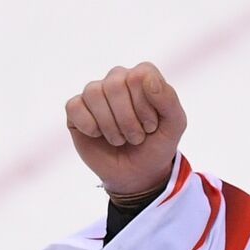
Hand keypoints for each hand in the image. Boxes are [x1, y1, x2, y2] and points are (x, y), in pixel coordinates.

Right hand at [66, 62, 185, 194]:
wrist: (137, 174)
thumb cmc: (157, 145)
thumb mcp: (174, 125)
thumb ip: (168, 99)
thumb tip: (146, 77)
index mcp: (142, 77)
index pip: (139, 76)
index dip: (145, 106)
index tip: (151, 125)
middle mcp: (117, 79)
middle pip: (114, 85)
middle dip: (128, 120)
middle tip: (136, 137)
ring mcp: (95, 93)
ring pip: (93, 93)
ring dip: (110, 126)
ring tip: (120, 139)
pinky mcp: (76, 109)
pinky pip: (74, 107)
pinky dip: (89, 126)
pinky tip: (98, 135)